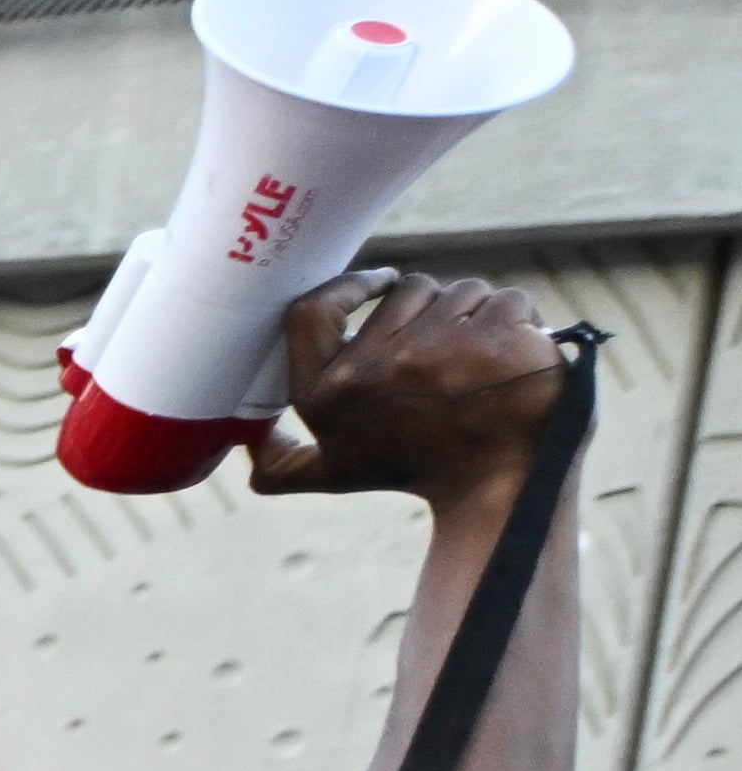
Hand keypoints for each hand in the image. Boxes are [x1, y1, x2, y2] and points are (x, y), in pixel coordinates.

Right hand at [255, 271, 575, 507]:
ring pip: (463, 290)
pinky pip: (508, 299)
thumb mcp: (335, 473)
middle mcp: (370, 369)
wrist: (494, 489)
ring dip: (481, 315)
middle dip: (436, 309)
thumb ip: (284, 464)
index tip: (381, 281)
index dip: (350, 285)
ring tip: (485, 360)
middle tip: (451, 351)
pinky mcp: (493, 339)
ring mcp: (434, 350)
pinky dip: (521, 321)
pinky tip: (517, 357)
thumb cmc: (416, 471)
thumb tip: (248, 444)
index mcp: (324, 394)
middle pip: (408, 288)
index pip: (313, 312)